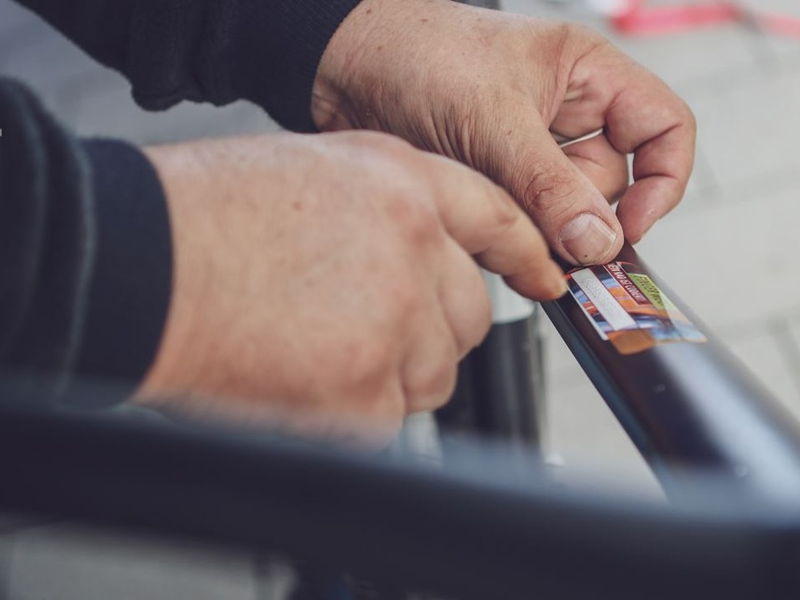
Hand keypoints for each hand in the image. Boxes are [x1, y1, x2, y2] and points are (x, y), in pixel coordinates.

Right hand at [136, 132, 564, 444]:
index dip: (523, 253)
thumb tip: (423, 264)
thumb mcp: (314, 175)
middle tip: (370, 326)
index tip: (545, 277)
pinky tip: (301, 375)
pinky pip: (390, 415)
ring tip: (318, 347)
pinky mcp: (367, 394)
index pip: (496, 218)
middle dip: (431, 327)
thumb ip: (384, 215)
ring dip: (393, 370)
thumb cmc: (203, 216)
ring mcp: (396, 322)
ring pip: (436, 370)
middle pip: (469, 313)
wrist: (138, 264)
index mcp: (399, 182)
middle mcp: (412, 246)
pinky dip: (353, 408)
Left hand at [312, 0, 695, 264]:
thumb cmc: (419, 56)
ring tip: (494, 214)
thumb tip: (599, 242)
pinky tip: (481, 224)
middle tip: (543, 237)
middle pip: (606, 186)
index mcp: (588, 77)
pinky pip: (522, 222)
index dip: (660, 183)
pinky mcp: (495, 180)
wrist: (343, 68)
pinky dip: (508, 235)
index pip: (663, 129)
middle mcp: (565, 116)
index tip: (626, 229)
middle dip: (576, 216)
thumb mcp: (495, 120)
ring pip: (560, 213)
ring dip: (534, 229)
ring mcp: (528, 153)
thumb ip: (550, 185)